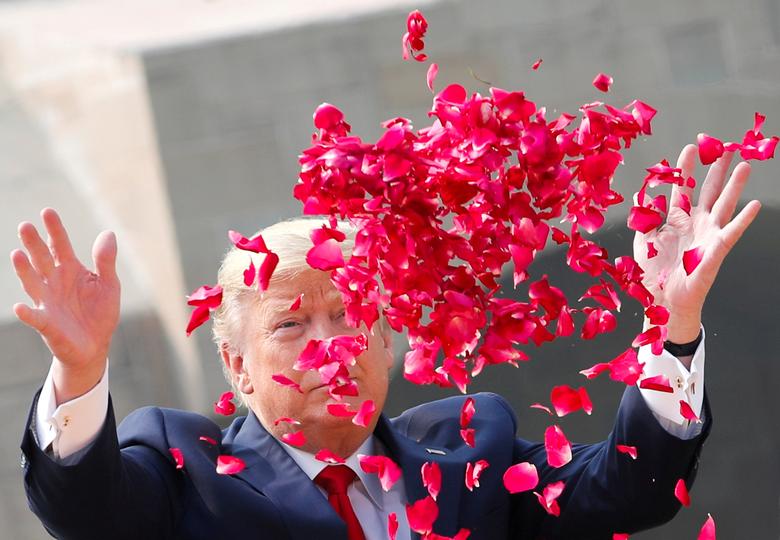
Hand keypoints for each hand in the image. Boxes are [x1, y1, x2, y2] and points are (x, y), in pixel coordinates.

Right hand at [11, 208, 120, 402]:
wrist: (95, 345)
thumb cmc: (100, 312)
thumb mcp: (109, 285)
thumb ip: (106, 260)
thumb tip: (108, 233)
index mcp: (71, 270)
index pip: (61, 246)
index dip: (54, 230)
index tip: (47, 211)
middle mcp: (55, 282)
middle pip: (42, 259)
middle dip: (34, 244)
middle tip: (24, 225)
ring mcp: (48, 302)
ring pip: (33, 283)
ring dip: (24, 270)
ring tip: (17, 254)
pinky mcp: (47, 324)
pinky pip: (35, 317)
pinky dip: (28, 313)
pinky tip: (19, 307)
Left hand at [633, 145, 760, 343]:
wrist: (662, 299)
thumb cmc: (654, 272)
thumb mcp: (644, 239)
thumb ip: (644, 216)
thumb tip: (641, 193)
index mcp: (676, 219)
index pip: (682, 188)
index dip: (686, 168)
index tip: (691, 147)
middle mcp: (695, 223)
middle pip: (708, 191)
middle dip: (717, 169)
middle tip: (726, 147)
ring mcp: (707, 235)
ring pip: (724, 205)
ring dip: (735, 186)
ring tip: (745, 166)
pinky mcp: (715, 250)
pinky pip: (731, 232)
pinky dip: (743, 219)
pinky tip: (755, 204)